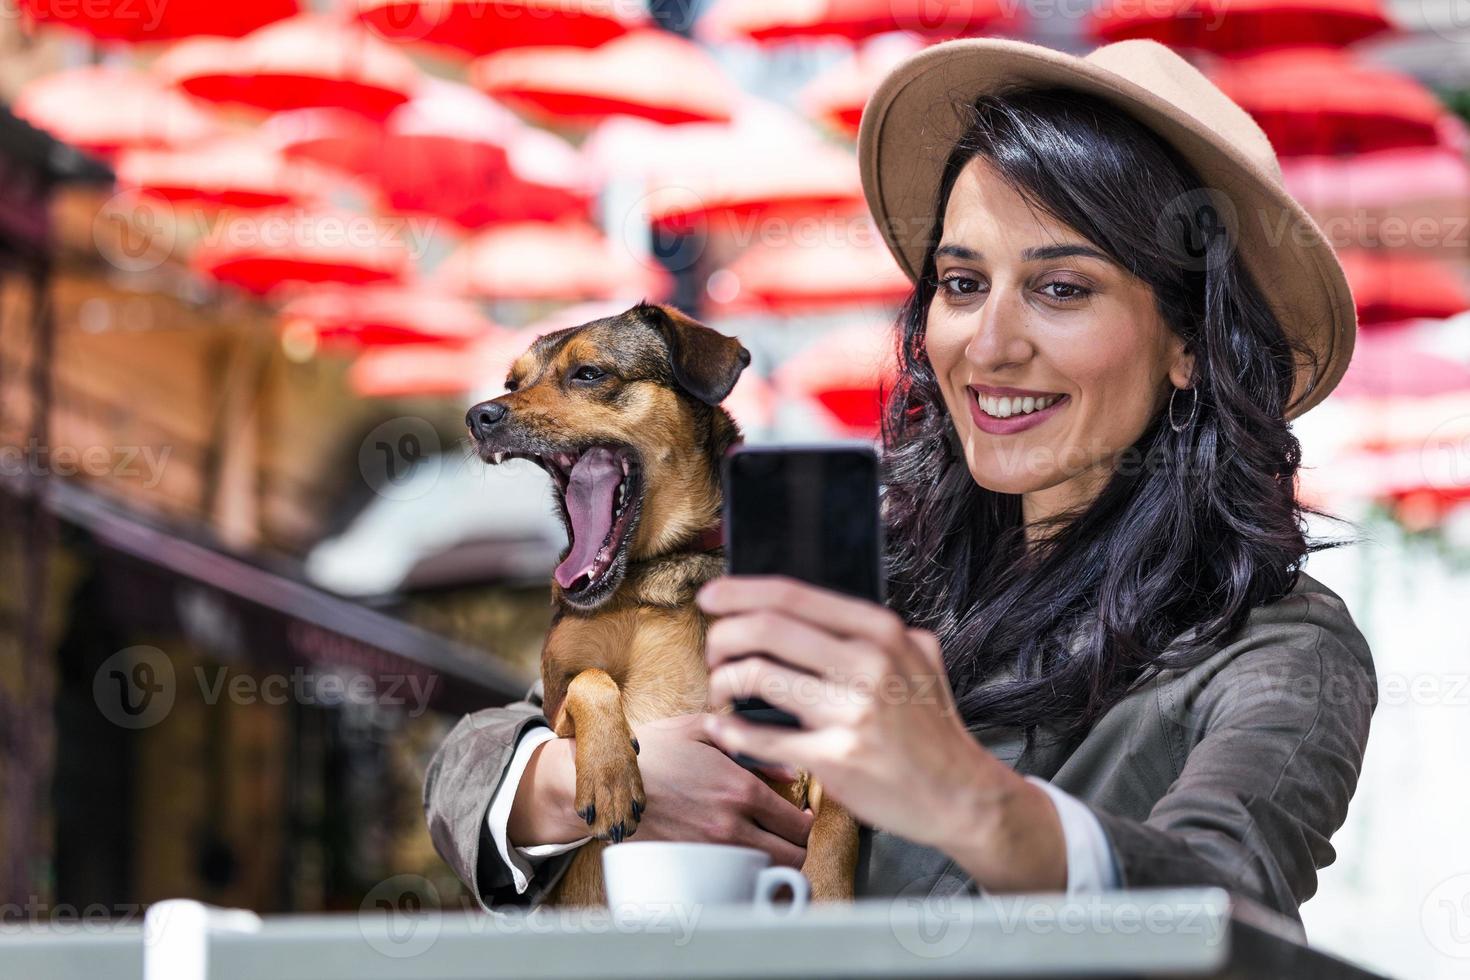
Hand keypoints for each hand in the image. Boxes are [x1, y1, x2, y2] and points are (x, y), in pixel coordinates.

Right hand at [509, 713, 811, 867]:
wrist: (602, 782)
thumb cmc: (651, 751)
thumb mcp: (701, 728)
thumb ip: (748, 741)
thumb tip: (786, 766)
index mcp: (741, 788)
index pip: (798, 822)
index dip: (806, 821)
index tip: (801, 817)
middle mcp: (731, 824)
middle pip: (792, 855)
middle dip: (798, 846)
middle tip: (790, 836)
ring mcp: (710, 849)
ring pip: (766, 872)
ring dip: (775, 863)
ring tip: (767, 848)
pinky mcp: (689, 865)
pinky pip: (732, 879)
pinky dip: (742, 873)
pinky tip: (737, 858)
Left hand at [695, 575, 1064, 891]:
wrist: (961, 795)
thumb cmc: (931, 728)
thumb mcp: (920, 658)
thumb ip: (877, 631)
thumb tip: (817, 612)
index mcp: (881, 633)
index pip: (793, 595)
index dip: (741, 591)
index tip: (712, 597)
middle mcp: (867, 665)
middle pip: (766, 629)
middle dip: (723, 635)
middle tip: (713, 650)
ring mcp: (851, 713)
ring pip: (757, 676)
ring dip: (723, 679)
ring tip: (722, 688)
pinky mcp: (835, 758)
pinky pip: (763, 737)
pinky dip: (731, 729)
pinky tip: (723, 726)